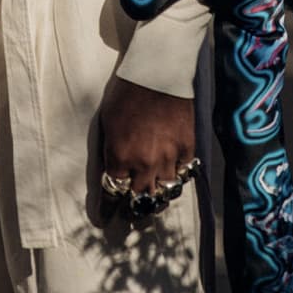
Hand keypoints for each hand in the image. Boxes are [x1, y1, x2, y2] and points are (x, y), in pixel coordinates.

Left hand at [99, 78, 193, 209]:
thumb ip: (111, 151)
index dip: (108, 210)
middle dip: (131, 212)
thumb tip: (113, 171)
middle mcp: (144, 164)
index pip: (112, 194)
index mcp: (119, 157)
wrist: (158, 73)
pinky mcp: (187, 149)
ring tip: (151, 206)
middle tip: (129, 218)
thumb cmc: (126, 92)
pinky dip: (175, 181)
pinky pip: (182, 176)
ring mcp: (168, 158)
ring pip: (163, 194)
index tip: (104, 219)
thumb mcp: (107, 123)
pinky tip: (170, 181)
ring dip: (155, 201)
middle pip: (139, 202)